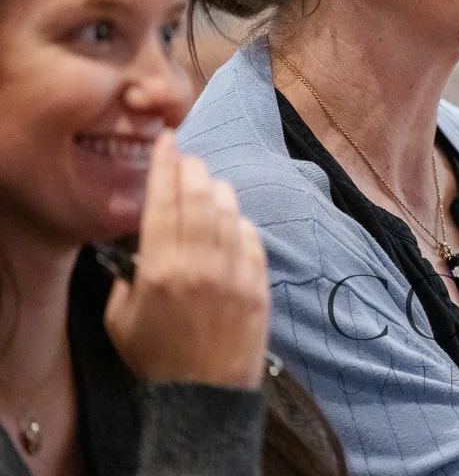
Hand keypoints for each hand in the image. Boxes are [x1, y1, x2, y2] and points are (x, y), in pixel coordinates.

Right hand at [104, 132, 270, 388]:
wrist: (204, 394)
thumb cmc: (156, 357)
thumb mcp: (120, 318)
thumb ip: (129, 274)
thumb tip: (143, 241)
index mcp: (161, 270)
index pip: (163, 202)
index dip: (164, 166)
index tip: (167, 142)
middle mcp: (201, 264)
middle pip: (199, 198)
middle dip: (192, 170)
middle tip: (186, 159)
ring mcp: (235, 273)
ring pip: (230, 211)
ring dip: (218, 191)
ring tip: (208, 187)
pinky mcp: (260, 283)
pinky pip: (253, 237)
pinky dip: (241, 223)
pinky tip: (232, 222)